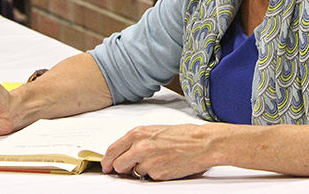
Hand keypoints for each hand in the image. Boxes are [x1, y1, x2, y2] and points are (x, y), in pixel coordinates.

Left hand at [101, 123, 218, 179]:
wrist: (202, 143)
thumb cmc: (184, 135)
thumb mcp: (156, 130)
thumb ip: (138, 140)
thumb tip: (125, 152)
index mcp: (138, 133)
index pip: (112, 150)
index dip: (107, 160)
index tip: (106, 166)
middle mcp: (140, 147)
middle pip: (118, 165)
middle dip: (121, 169)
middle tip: (127, 169)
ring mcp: (148, 162)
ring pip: (134, 172)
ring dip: (142, 170)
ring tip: (158, 160)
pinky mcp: (157, 174)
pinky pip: (149, 177)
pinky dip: (155, 174)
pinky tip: (165, 165)